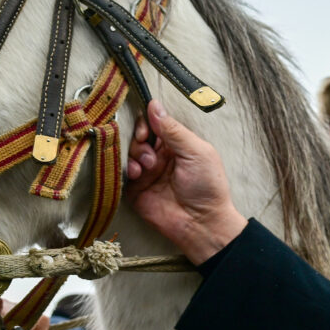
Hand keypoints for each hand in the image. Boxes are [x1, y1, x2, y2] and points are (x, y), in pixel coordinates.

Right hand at [125, 100, 246, 262]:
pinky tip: (138, 175)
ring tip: (148, 168)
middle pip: (138, 137)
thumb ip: (174, 130)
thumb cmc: (207, 187)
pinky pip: (122, 174)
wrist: (201, 223)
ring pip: (128, 153)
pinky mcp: (136, 190)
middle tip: (149, 154)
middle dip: (139, 141)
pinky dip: (127, 170)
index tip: (145, 130)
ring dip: (135, 155)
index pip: (154, 124)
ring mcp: (147, 173)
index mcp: (176, 144)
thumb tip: (155, 106)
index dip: (146, 123)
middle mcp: (159, 156)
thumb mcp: (196, 152)